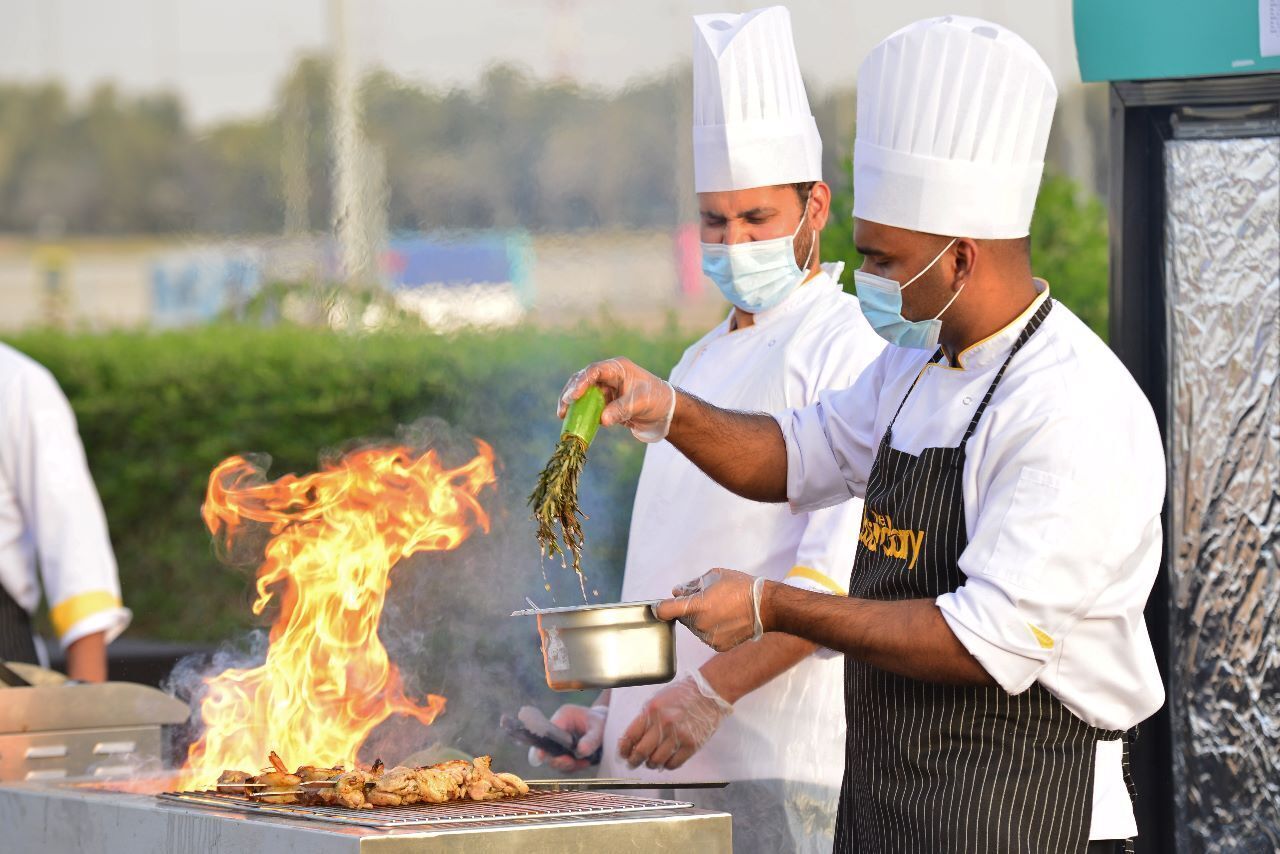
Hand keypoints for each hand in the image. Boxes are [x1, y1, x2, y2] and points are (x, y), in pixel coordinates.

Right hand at [527, 704, 605, 772]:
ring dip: (568, 765)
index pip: (548, 733)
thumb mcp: (600, 728)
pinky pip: (563, 762)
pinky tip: (585, 763)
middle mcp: (557, 728)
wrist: (607, 723)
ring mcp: (559, 739)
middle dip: (560, 760)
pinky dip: (573, 766)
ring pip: (554, 758)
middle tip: (573, 763)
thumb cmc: (603, 722)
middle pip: (548, 748)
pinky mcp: (563, 749)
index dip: (548, 748)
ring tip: (585, 763)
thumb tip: (581, 752)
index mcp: (563, 716)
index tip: (561, 758)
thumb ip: (591, 739)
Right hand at [557, 357, 675, 442]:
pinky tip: (573, 422)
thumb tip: (602, 420)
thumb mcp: (640, 403)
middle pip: (583, 380)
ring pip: (582, 392)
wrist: (664, 411)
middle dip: (570, 393)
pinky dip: (580, 412)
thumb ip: (621, 409)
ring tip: (562, 415)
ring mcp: (605, 388)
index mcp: (617, 368)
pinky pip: (588, 405)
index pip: (594, 371)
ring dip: (572, 403)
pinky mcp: (604, 401)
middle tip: (563, 408)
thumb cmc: (656, 399)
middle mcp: (608, 376)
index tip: (573, 396)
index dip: (581, 382)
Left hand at [617, 671, 731, 769]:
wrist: (709, 693)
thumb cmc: (683, 695)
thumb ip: (645, 718)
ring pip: (657, 760)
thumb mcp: (658, 700)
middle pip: (641, 751)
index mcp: (651, 711)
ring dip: (651, 764)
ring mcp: (678, 735)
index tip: (623, 754)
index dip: (624, 749)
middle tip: (633, 763)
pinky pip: (674, 763)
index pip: (631, 736)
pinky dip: (667, 766)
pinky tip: (666, 762)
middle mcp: (663, 724)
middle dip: (634, 761)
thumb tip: (633, 739)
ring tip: (652, 762)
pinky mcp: (691, 744)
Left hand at [654, 568, 766, 651]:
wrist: (766, 607)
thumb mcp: (714, 575)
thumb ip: (691, 585)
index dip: (659, 607)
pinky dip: (711, 629)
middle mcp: (699, 624)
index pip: (664, 610)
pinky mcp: (717, 646)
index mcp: (697, 605)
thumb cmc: (740, 587)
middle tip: (707, 600)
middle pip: (682, 617)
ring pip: (695, 627)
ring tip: (720, 609)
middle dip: (688, 608)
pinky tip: (726, 620)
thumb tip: (677, 592)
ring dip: (700, 619)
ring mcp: (708, 638)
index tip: (659, 605)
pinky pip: (706, 636)